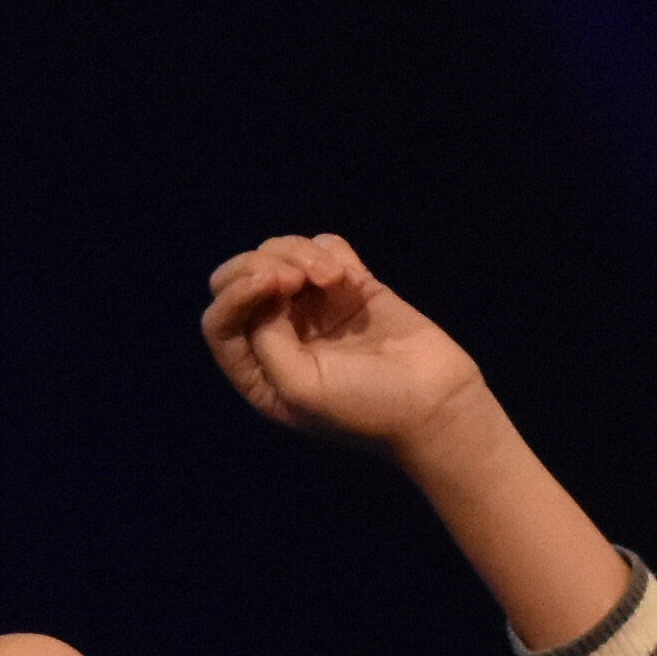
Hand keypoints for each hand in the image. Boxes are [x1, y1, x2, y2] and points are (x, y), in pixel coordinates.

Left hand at [198, 234, 488, 460]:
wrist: (436, 402)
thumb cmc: (366, 407)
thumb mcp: (298, 387)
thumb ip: (264, 340)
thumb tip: (262, 294)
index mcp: (258, 372)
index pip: (220, 320)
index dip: (238, 292)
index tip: (278, 285)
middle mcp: (278, 338)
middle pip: (239, 279)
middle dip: (263, 263)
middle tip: (298, 277)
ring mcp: (314, 310)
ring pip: (279, 254)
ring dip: (301, 254)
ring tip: (335, 278)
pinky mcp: (349, 288)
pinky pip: (323, 248)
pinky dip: (330, 252)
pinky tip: (350, 278)